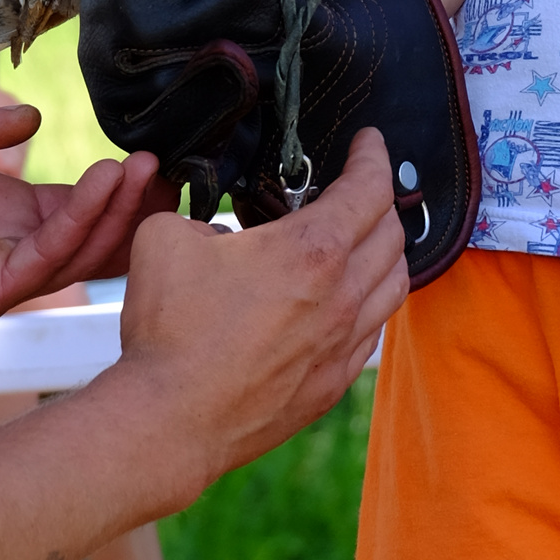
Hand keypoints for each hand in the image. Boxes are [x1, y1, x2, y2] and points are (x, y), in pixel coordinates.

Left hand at [0, 92, 174, 346]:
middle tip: (176, 170)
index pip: (78, 202)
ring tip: (149, 171)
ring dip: (118, 213)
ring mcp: (0, 273)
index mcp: (2, 211)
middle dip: (137, 206)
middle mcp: (10, 245)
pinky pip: (43, 262)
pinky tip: (101, 190)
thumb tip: (31, 120)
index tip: (154, 154)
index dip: (117, 184)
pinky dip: (78, 226)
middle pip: (95, 232)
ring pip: (81, 251)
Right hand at [116, 126, 408, 496]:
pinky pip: (373, 331)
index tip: (367, 140)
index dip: (371, 155)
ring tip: (365, 240)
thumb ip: (200, 216)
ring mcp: (342, 344)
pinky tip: (348, 299)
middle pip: (391, 234)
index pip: (368, 188)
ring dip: (386, 253)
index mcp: (310, 251)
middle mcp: (342, 296)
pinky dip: (371, 302)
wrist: (172, 419)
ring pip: (394, 285)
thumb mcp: (165, 237)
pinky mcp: (332, 382)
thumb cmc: (169, 329)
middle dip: (380, 200)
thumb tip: (217, 233)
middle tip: (359, 188)